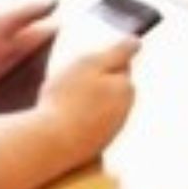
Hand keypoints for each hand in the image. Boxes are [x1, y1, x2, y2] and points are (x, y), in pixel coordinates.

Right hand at [36, 34, 139, 161]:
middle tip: (68, 82)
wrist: (51, 143)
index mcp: (127, 88)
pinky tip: (60, 119)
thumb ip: (117, 51)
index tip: (81, 66)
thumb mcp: (91, 63)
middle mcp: (124, 112)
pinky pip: (87, 125)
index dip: (99, 62)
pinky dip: (76, 120)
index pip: (120, 66)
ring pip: (98, 107)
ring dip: (83, 101)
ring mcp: (110, 131)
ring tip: (60, 102)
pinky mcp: (94, 146)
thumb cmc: (68, 99)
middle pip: (109, 87)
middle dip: (93, 82)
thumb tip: (137, 42)